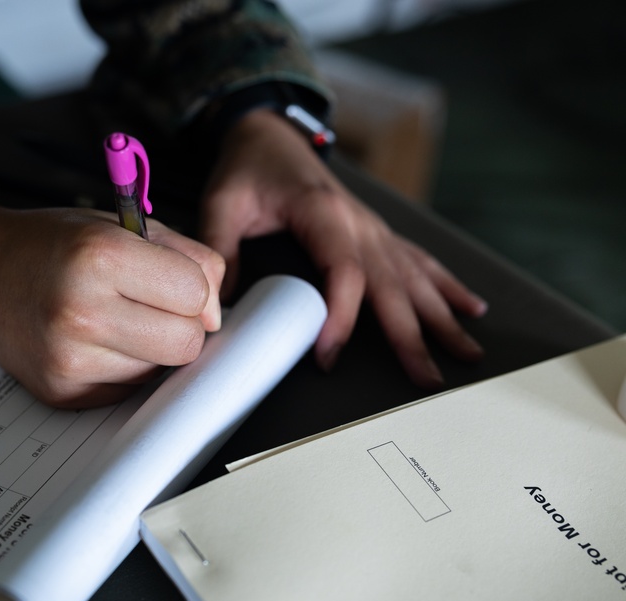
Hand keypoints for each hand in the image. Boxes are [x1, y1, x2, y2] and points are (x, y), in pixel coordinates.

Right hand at [0, 198, 223, 406]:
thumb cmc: (52, 244)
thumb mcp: (123, 225)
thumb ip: (188, 258)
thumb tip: (213, 317)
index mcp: (101, 256)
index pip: (196, 294)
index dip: (193, 289)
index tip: (172, 282)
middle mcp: (81, 310)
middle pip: (184, 344)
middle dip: (179, 325)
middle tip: (149, 305)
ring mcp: (68, 358)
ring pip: (158, 373)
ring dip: (149, 350)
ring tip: (113, 319)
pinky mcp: (62, 391)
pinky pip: (127, 391)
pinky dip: (122, 368)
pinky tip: (92, 341)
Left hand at [200, 108, 486, 387]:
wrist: (271, 134)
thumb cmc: (249, 166)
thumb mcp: (221, 201)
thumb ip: (219, 249)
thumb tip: (218, 304)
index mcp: (321, 212)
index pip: (343, 271)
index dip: (342, 315)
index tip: (329, 354)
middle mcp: (358, 222)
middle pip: (391, 284)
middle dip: (412, 335)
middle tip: (426, 378)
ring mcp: (373, 227)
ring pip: (415, 277)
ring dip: (442, 317)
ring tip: (467, 352)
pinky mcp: (377, 232)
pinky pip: (418, 261)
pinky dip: (447, 286)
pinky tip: (470, 308)